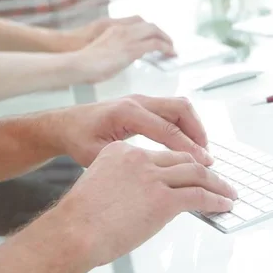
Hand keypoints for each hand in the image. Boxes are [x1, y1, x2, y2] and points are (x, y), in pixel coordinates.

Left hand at [46, 96, 213, 166]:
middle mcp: (138, 101)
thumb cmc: (78, 138)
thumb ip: (126, 161)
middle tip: (206, 155)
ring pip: (180, 106)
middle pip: (180, 108)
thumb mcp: (96, 155)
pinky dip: (184, 125)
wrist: (65, 123)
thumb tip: (157, 172)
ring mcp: (142, 99)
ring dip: (194, 126)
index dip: (188, 147)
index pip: (167, 129)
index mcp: (127, 113)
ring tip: (200, 151)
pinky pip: (172, 109)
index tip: (203, 162)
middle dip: (198, 131)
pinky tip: (187, 144)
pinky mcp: (145, 103)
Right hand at [52, 142, 235, 267]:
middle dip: (203, 170)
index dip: (181, 163)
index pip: (161, 155)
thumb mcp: (100, 185)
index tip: (192, 169)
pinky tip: (224, 204)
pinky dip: (215, 199)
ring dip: (216, 184)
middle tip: (216, 178)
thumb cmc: (78, 220)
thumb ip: (124, 182)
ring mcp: (153, 177)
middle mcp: (140, 158)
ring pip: (196, 174)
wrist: (71, 233)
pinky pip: (199, 196)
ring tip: (228, 192)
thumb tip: (145, 198)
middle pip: (182, 160)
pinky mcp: (163, 199)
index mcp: (122, 152)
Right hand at [59, 16, 173, 52]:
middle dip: (160, 32)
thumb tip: (119, 58)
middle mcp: (121, 29)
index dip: (149, 27)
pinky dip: (166, 48)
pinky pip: (155, 44)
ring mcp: (127, 37)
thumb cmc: (82, 62)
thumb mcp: (100, 50)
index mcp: (112, 27)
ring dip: (166, 39)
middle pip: (148, 24)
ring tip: (172, 48)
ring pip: (154, 31)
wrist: (77, 64)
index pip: (137, 20)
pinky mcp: (132, 49)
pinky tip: (170, 53)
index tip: (155, 34)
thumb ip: (112, 49)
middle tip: (167, 42)